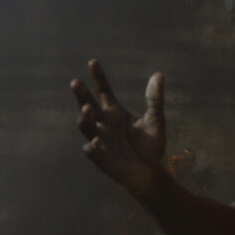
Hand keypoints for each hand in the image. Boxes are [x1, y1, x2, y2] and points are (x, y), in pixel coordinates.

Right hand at [70, 61, 168, 197]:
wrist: (150, 172)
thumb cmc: (150, 146)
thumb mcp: (156, 120)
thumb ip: (154, 99)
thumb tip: (159, 75)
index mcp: (115, 112)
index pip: (103, 91)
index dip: (97, 77)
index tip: (92, 62)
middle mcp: (104, 123)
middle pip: (88, 105)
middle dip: (81, 95)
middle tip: (75, 82)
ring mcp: (100, 139)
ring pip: (86, 126)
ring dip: (85, 118)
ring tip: (87, 109)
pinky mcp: (100, 157)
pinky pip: (92, 150)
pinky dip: (92, 145)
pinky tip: (96, 141)